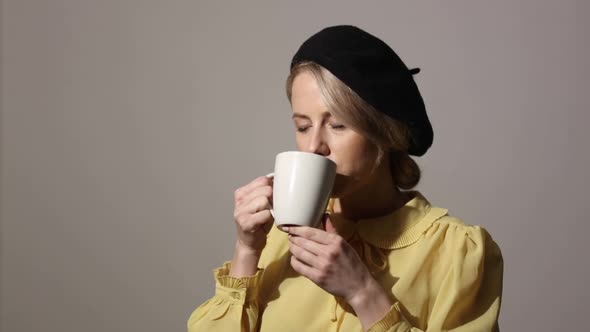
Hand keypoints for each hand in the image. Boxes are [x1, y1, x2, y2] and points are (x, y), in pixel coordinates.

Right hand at [233, 175, 273, 253]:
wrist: (249, 243)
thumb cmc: (258, 223)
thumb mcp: (260, 204)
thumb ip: (265, 191)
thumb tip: (277, 180)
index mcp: (242, 193)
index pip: (262, 180)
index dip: (272, 187)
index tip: (272, 197)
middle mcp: (239, 201)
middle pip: (265, 190)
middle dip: (272, 199)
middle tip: (270, 209)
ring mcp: (240, 212)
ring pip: (264, 200)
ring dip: (270, 210)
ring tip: (266, 216)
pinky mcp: (245, 223)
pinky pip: (265, 214)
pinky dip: (269, 218)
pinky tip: (264, 223)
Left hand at [287, 215, 393, 329]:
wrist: (359, 286)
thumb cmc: (352, 263)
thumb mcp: (345, 244)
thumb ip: (332, 230)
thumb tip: (324, 214)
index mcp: (336, 241)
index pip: (311, 232)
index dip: (297, 229)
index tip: (289, 226)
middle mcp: (328, 252)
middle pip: (303, 242)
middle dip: (293, 238)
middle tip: (289, 236)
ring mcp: (322, 265)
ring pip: (300, 253)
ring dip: (292, 248)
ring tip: (291, 245)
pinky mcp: (318, 277)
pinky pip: (300, 267)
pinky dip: (294, 261)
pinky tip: (294, 258)